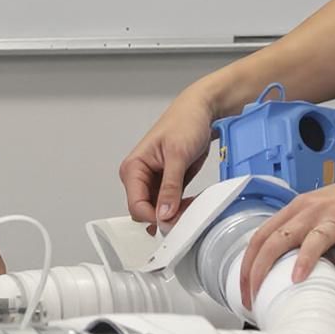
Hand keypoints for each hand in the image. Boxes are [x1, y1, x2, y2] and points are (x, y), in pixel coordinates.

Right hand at [118, 89, 220, 228]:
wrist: (201, 112)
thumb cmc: (184, 122)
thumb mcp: (177, 155)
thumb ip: (170, 186)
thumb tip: (163, 213)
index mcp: (133, 168)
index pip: (136, 205)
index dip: (155, 217)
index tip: (174, 221)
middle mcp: (140, 177)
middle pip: (147, 211)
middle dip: (166, 217)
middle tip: (187, 215)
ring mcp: (154, 182)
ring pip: (160, 211)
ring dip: (176, 213)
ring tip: (193, 206)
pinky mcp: (168, 184)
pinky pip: (172, 205)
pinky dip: (182, 208)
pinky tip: (193, 203)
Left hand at [236, 158, 334, 309]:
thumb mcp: (324, 212)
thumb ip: (306, 233)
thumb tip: (289, 266)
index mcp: (300, 208)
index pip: (261, 236)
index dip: (247, 264)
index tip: (243, 289)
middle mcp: (314, 210)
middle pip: (276, 240)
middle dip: (259, 270)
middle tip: (255, 297)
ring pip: (311, 239)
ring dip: (301, 263)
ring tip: (294, 284)